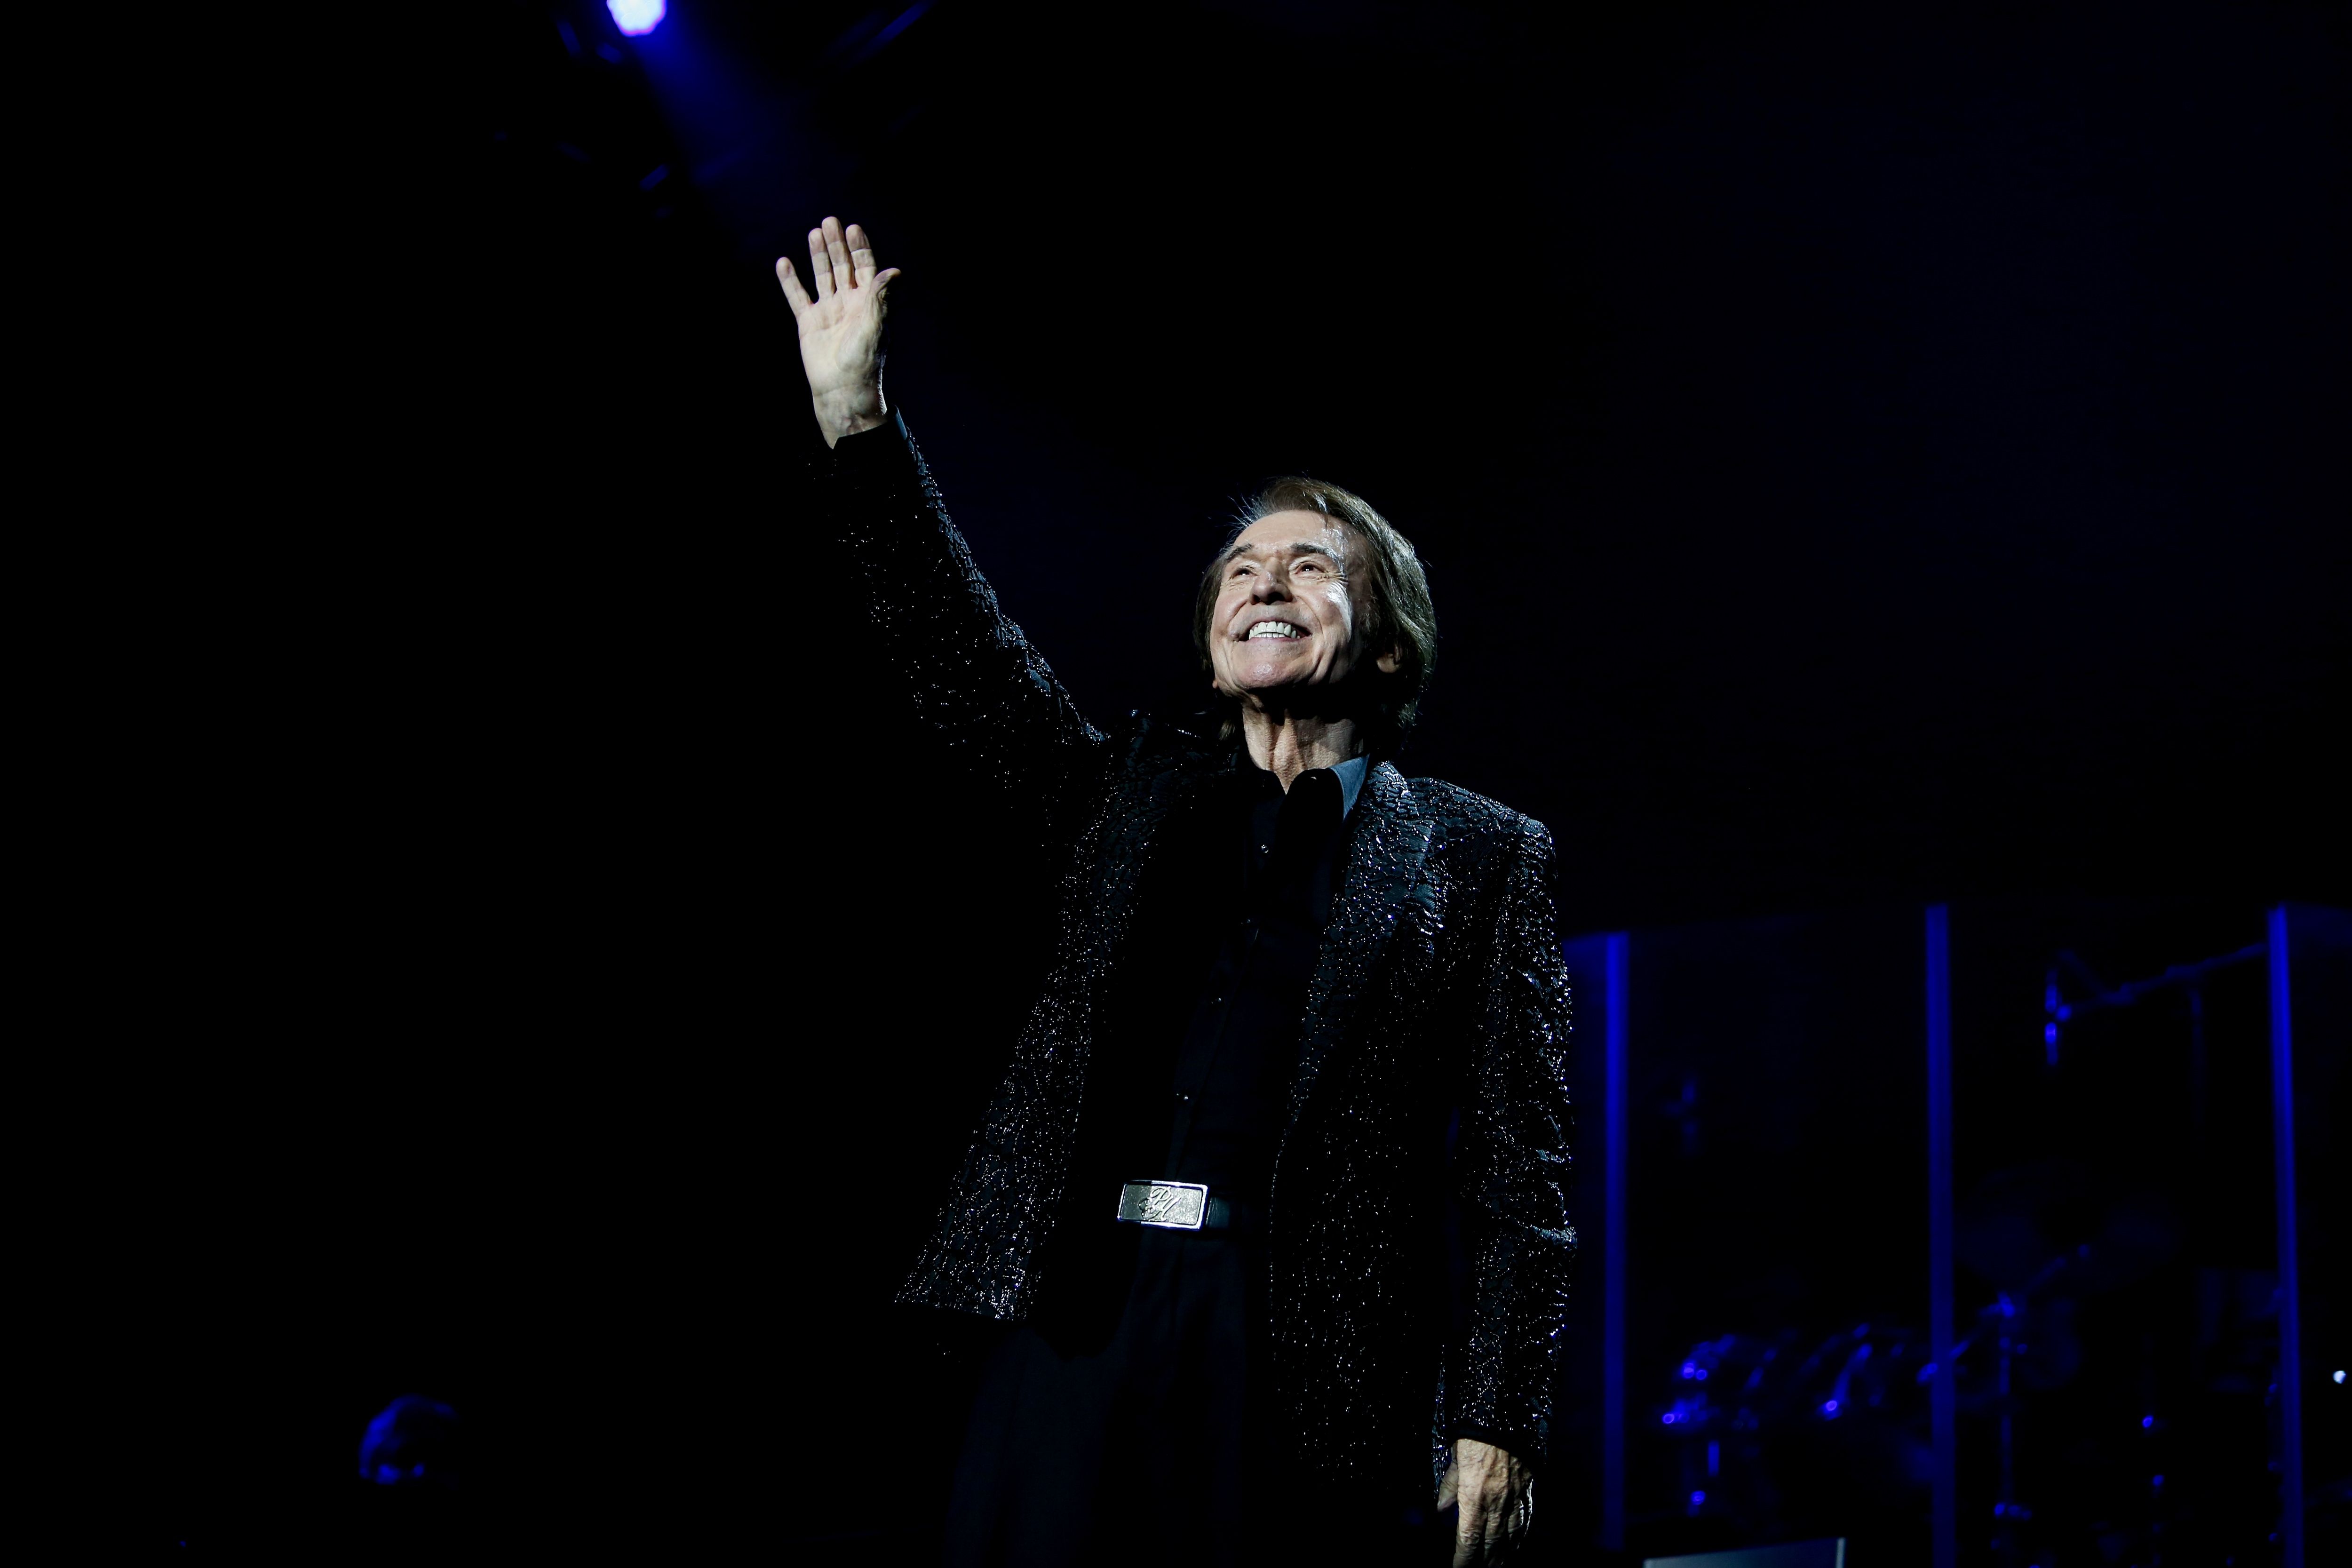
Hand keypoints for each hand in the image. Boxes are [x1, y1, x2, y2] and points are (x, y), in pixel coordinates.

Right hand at [777, 216, 899, 446]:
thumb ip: (881, 297)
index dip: (860, 248)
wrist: (843, 389)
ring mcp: (828, 312)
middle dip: (837, 245)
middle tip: (830, 221)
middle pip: (842, 267)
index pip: (865, 268)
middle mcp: (848, 304)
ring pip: (822, 277)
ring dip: (818, 256)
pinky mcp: (808, 323)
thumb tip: (895, 271)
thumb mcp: (875, 326)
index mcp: (868, 303)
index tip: (853, 228)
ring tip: (814, 233)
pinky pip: (797, 297)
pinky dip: (790, 280)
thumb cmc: (864, 361)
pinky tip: (784, 262)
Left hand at [1436, 1437, 1533, 1564]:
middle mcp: (1496, 1502)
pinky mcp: (1527, 1490)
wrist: (1507, 1416)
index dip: (1463, 1558)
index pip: (1469, 1538)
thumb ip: (1450, 1485)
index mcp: (1475, 1496)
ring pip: (1510, 1536)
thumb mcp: (1455, 1458)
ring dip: (1503, 1555)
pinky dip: (1521, 1536)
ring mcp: (1514, 1498)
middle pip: (1491, 1544)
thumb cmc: (1477, 1434)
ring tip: (1498, 1566)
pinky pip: (1525, 1519)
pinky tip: (1517, 1544)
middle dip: (1484, 1562)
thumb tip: (1441, 1507)